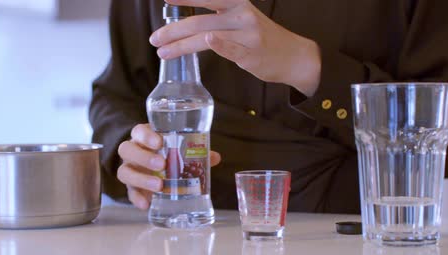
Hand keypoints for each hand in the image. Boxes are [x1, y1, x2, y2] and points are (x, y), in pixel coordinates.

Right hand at [117, 124, 221, 209]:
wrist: (153, 170)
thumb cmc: (168, 154)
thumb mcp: (180, 150)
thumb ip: (195, 152)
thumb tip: (215, 157)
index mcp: (143, 138)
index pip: (139, 132)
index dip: (146, 136)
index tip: (159, 141)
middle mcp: (132, 152)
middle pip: (127, 150)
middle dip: (144, 157)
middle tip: (162, 164)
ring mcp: (130, 170)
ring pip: (124, 172)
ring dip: (141, 179)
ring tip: (159, 186)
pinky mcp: (131, 188)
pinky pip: (129, 193)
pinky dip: (137, 199)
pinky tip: (147, 204)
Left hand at [149, 0, 321, 96]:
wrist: (293, 56)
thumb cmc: (261, 39)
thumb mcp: (241, 19)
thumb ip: (216, 18)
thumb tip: (187, 23)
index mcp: (236, 3)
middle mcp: (241, 15)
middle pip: (199, 20)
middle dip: (173, 30)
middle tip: (154, 39)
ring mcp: (246, 35)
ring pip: (207, 37)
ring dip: (181, 45)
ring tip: (162, 52)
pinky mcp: (250, 54)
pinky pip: (231, 48)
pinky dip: (219, 44)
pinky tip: (206, 41)